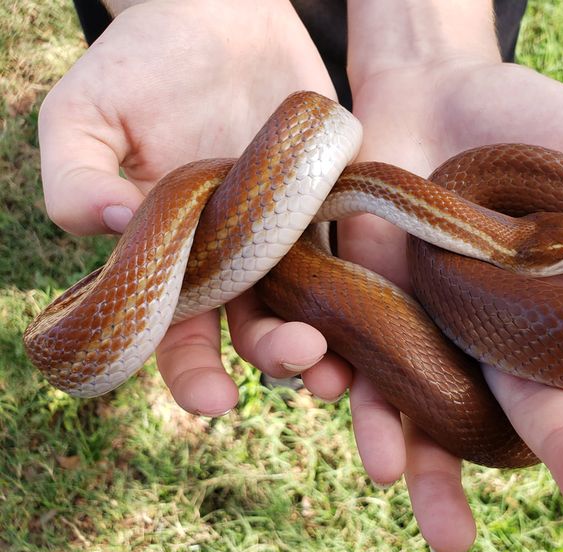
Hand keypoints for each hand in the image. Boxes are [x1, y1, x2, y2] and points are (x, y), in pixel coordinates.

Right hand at [38, 0, 347, 414]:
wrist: (215, 15)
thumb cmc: (139, 62)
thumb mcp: (84, 110)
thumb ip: (75, 175)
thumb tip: (108, 227)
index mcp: (167, 258)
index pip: (173, 336)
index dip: (191, 374)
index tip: (213, 400)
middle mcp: (228, 262)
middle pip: (252, 330)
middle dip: (274, 355)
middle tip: (300, 354)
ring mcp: (282, 239)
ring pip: (308, 305)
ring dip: (330, 339)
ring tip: (348, 358)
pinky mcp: (327, 209)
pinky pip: (350, 252)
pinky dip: (366, 283)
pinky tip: (387, 305)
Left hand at [340, 5, 562, 551]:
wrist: (432, 96)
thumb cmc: (531, 123)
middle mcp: (510, 342)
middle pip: (540, 409)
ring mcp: (444, 335)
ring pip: (445, 419)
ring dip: (443, 478)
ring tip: (452, 538)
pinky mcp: (379, 315)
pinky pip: (369, 374)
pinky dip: (372, 415)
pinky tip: (381, 461)